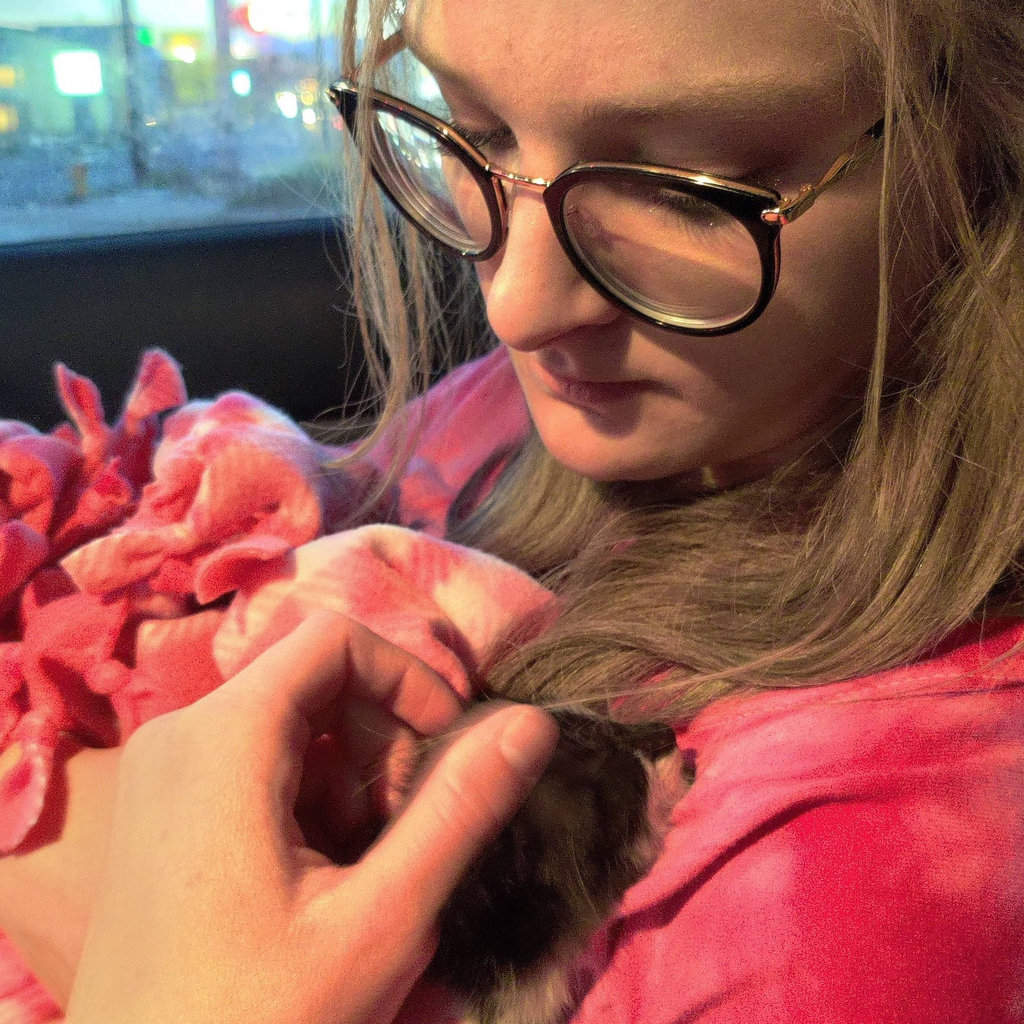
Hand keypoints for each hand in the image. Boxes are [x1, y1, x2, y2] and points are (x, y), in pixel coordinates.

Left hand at [64, 611, 557, 1023]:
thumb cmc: (258, 1020)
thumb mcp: (380, 921)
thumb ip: (459, 811)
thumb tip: (533, 722)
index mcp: (222, 737)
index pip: (335, 640)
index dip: (409, 677)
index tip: (450, 746)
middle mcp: (179, 731)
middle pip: (314, 678)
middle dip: (382, 736)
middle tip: (406, 825)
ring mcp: (162, 769)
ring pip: (290, 719)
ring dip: (350, 772)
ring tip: (363, 863)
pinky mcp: (161, 804)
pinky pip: (254, 757)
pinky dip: (308, 795)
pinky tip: (317, 873)